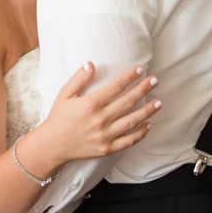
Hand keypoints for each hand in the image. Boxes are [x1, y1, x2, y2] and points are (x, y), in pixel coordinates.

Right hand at [34, 63, 160, 166]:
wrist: (52, 145)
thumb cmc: (59, 117)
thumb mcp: (65, 94)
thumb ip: (79, 78)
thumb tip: (91, 64)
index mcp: (90, 104)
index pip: (115, 87)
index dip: (129, 77)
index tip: (140, 70)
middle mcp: (99, 119)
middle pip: (128, 101)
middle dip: (144, 89)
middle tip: (155, 80)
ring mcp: (105, 135)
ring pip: (132, 121)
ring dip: (148, 111)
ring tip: (159, 102)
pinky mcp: (107, 148)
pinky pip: (129, 141)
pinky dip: (140, 133)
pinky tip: (148, 125)